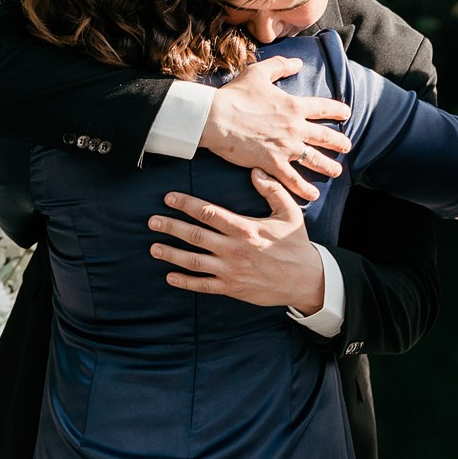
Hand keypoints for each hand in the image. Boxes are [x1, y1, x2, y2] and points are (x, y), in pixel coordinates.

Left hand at [149, 172, 325, 310]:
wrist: (306, 280)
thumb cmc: (296, 244)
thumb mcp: (289, 212)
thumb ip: (272, 190)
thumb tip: (255, 170)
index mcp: (244, 228)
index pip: (208, 212)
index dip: (185, 204)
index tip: (169, 198)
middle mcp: (233, 249)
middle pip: (194, 235)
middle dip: (170, 226)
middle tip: (151, 220)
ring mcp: (230, 270)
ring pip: (193, 261)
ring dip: (171, 254)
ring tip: (153, 247)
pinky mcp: (231, 288)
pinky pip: (202, 285)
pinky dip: (184, 282)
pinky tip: (170, 276)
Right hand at [198, 56, 352, 202]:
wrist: (214, 118)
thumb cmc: (234, 95)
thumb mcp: (258, 73)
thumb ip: (280, 65)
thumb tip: (298, 62)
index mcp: (293, 105)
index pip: (324, 107)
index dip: (338, 111)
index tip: (346, 114)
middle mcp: (294, 128)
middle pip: (325, 137)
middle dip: (339, 142)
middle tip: (347, 146)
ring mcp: (285, 147)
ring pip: (314, 160)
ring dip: (328, 167)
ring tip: (336, 172)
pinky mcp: (271, 163)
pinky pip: (293, 179)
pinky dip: (304, 188)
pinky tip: (313, 195)